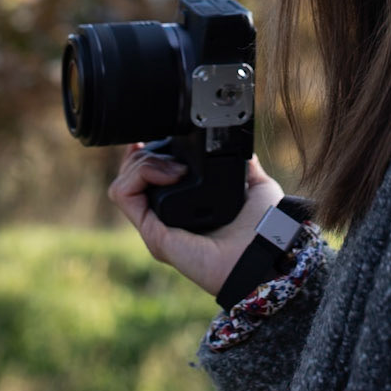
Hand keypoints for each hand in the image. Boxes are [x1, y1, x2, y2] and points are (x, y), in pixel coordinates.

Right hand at [108, 145, 285, 298]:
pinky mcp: (153, 233)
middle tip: (171, 157)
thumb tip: (236, 141)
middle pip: (132, 176)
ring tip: (175, 169)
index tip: (157, 137)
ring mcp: (156, 226)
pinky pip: (124, 194)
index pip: (149, 177)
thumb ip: (245, 164)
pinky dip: (139, 174)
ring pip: (124, 182)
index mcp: (185, 208)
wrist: (265, 253)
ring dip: (143, 163)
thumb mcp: (256, 185)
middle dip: (144, 155)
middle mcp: (166, 218)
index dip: (147, 155)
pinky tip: (169, 174)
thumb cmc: (265, 228)